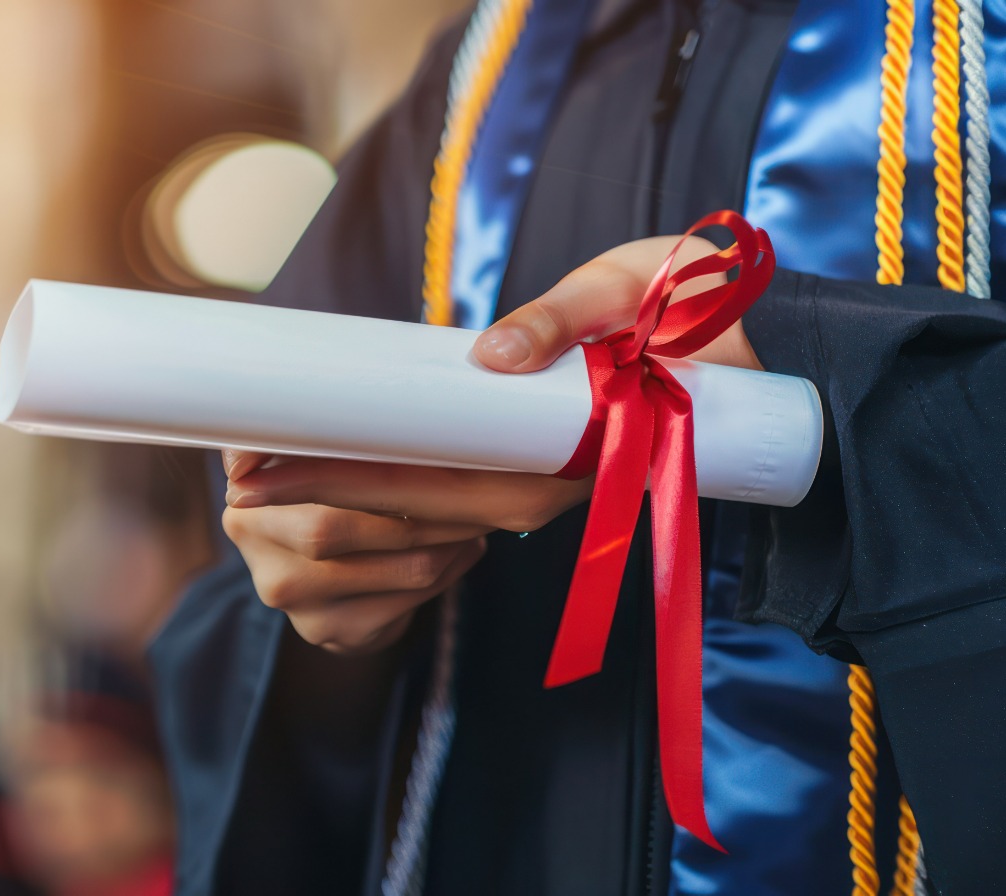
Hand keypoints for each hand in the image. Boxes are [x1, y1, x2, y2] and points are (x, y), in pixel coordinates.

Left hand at [223, 232, 755, 653]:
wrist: (772, 353)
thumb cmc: (709, 310)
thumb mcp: (647, 285)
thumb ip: (570, 317)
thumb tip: (490, 354)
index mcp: (566, 451)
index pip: (430, 478)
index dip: (340, 478)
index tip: (261, 470)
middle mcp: (549, 486)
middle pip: (415, 505)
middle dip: (322, 493)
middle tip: (233, 474)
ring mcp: (545, 486)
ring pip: (429, 513)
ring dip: (346, 499)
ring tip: (263, 477)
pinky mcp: (541, 471)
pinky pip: (454, 499)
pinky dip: (390, 490)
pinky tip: (338, 473)